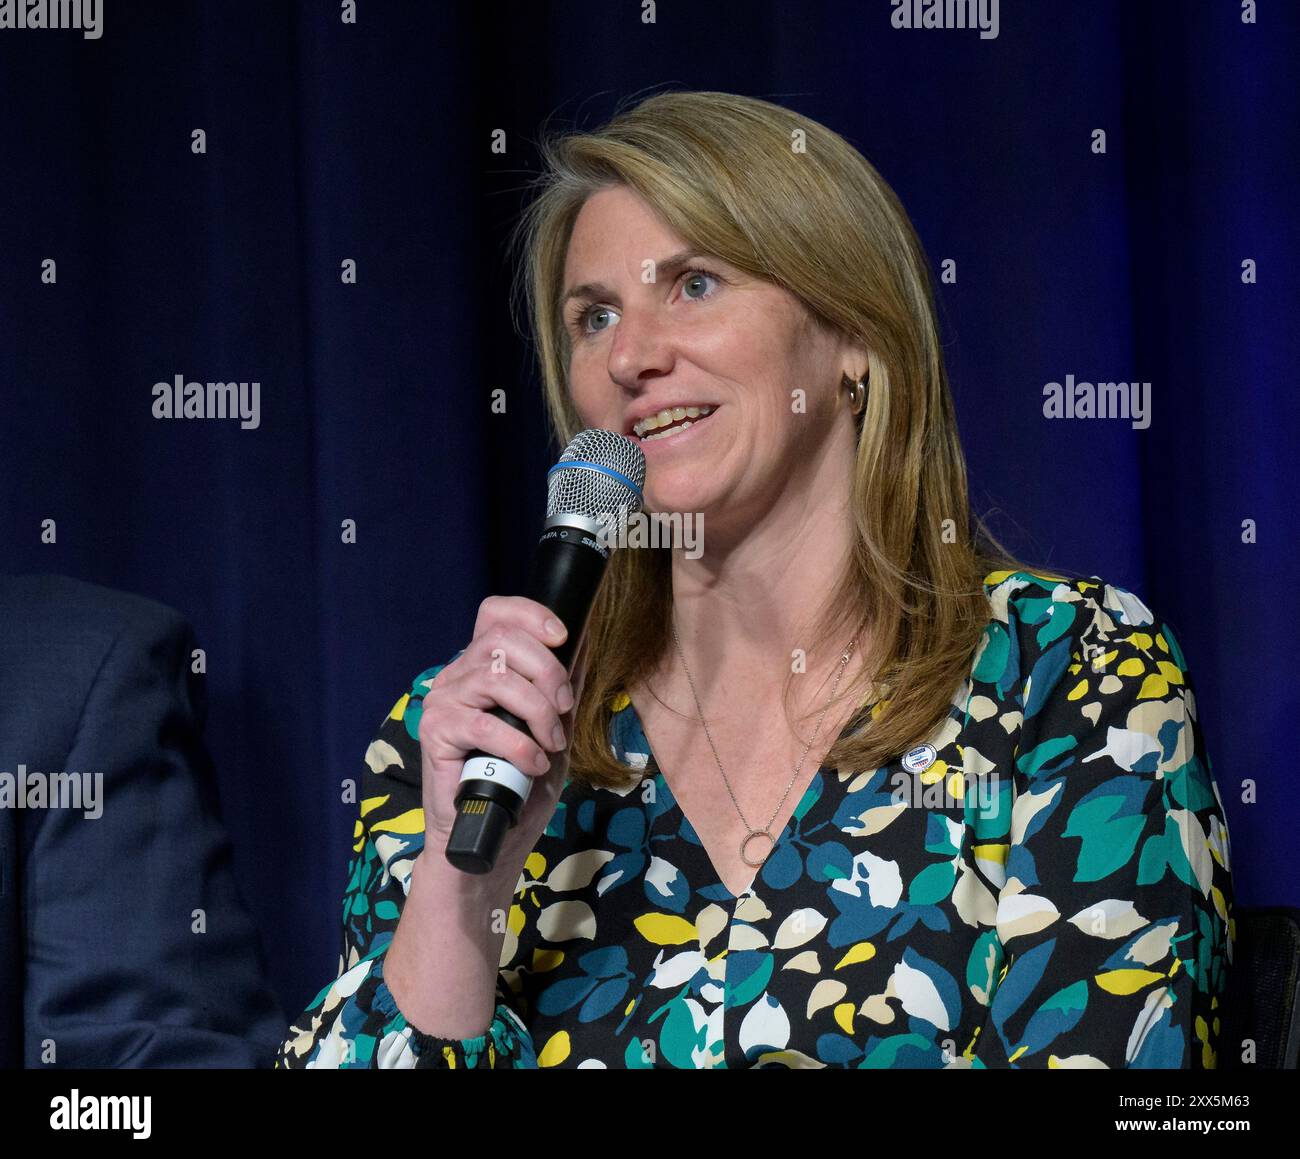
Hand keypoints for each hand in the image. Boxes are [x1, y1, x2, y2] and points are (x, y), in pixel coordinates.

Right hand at [416, 595, 588, 885]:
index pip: (496, 612)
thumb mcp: (552, 728)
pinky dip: (519, 745)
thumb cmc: (519, 782)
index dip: (530, 613)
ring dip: (538, 711)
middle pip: (502, 638)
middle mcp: (459, 675)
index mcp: (484, 666)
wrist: (491, 835)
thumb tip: (583, 643)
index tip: (562, 636)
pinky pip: (484, 725)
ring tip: (550, 743)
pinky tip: (532, 764)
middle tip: (565, 708)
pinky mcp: (435, 732)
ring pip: (497, 677)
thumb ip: (561, 689)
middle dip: (548, 671)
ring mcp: (444, 701)